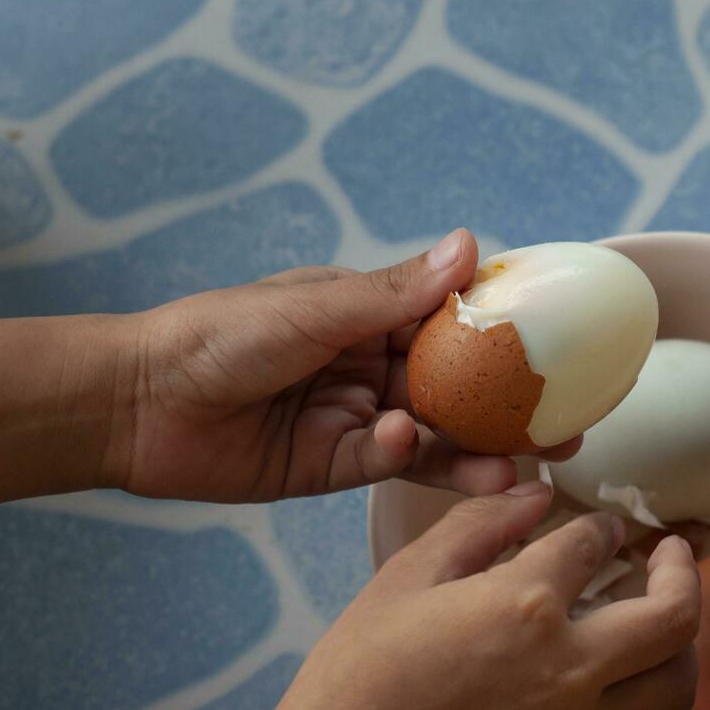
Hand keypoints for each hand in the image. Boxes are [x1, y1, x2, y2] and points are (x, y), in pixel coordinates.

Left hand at [117, 229, 577, 502]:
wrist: (140, 403)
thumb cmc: (222, 333)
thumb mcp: (316, 306)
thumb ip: (397, 292)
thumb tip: (471, 243)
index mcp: (372, 316)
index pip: (455, 323)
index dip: (508, 335)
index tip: (564, 347)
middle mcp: (375, 366)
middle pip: (460, 388)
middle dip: (511, 408)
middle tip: (569, 428)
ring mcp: (359, 418)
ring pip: (437, 436)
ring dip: (479, 450)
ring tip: (526, 465)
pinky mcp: (335, 466)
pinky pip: (389, 465)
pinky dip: (406, 457)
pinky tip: (408, 445)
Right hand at [182, 482, 699, 709]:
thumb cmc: (360, 674)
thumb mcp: (410, 573)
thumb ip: (481, 523)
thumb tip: (536, 494)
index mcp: (525, 604)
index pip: (594, 545)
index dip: (601, 528)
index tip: (602, 529)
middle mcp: (569, 668)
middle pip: (673, 615)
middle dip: (681, 573)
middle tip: (670, 556)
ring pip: (676, 685)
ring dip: (679, 645)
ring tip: (660, 624)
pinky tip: (635, 697)